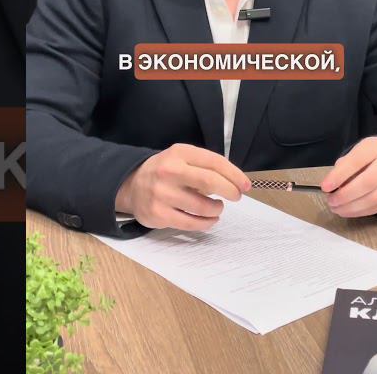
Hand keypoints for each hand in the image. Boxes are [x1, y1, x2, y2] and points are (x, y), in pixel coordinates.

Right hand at [115, 143, 251, 230]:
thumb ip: (205, 166)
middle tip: (236, 196)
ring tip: (217, 208)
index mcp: (179, 153)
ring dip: (216, 209)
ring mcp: (162, 194)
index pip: (214, 162)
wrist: (131, 185)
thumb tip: (235, 182)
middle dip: (230, 191)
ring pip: (202, 206)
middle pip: (209, 182)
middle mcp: (169, 171)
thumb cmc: (165, 171)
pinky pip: (191, 223)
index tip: (245, 185)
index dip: (234, 174)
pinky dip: (206, 223)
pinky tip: (209, 219)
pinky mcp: (158, 214)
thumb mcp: (182, 158)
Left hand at [321, 136, 376, 216]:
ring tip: (337, 209)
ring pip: (374, 198)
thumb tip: (331, 188)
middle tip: (331, 202)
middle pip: (368, 181)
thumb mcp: (354, 157)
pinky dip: (360, 212)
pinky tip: (348, 211)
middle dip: (346, 194)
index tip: (325, 187)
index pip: (356, 160)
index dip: (339, 175)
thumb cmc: (367, 162)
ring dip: (351, 207)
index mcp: (375, 146)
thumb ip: (343, 169)